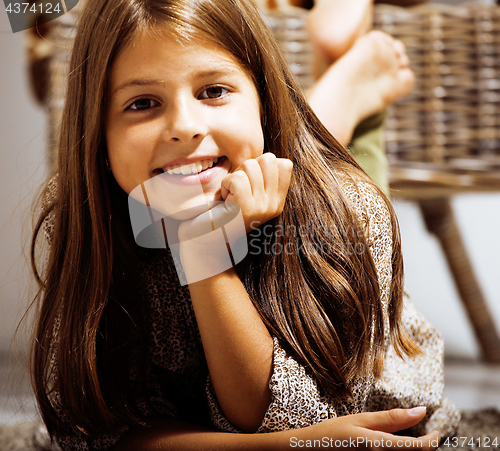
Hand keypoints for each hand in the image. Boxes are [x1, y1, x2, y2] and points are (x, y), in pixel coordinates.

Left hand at [219, 153, 292, 232]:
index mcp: (277, 201)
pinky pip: (236, 178)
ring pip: (249, 165)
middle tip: (236, 187)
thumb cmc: (225, 214)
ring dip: (232, 177)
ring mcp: (261, 207)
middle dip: (246, 167)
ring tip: (229, 196)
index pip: (285, 164)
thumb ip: (261, 178)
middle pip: (267, 159)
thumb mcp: (251, 195)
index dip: (262, 164)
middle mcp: (273, 205)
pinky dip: (224, 184)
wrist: (210, 243)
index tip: (249, 182)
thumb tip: (267, 157)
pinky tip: (223, 200)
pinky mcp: (245, 208)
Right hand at [296, 407, 439, 449]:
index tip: (436, 430)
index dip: (434, 440)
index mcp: (380, 446)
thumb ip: (392, 418)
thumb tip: (421, 411)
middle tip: (423, 433)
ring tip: (409, 439)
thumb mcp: (360, 419)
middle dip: (424, 447)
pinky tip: (393, 444)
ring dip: (413, 450)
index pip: (420, 449)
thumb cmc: (332, 433)